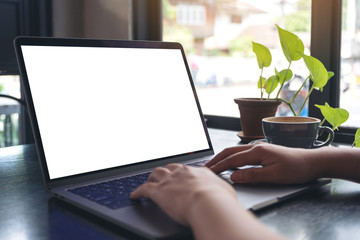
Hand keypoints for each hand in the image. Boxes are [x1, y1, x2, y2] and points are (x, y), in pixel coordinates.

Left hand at [131, 164, 236, 225]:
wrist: (208, 204)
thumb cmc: (220, 200)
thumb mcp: (225, 190)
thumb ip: (220, 188)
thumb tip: (223, 191)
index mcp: (197, 171)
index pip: (185, 169)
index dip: (181, 173)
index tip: (180, 176)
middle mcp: (181, 172)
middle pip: (169, 168)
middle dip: (165, 172)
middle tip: (162, 177)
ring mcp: (169, 180)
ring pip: (155, 174)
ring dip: (151, 178)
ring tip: (149, 183)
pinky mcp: (158, 191)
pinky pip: (144, 189)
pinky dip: (138, 192)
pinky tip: (134, 195)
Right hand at [205, 143, 320, 183]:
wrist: (311, 161)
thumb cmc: (295, 168)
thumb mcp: (274, 175)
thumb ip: (252, 175)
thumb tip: (233, 177)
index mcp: (257, 151)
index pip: (232, 159)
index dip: (219, 166)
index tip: (208, 172)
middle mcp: (255, 146)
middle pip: (230, 151)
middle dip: (216, 159)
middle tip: (205, 168)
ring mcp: (258, 148)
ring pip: (234, 151)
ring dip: (222, 157)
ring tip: (213, 165)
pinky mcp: (261, 151)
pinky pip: (241, 153)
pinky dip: (230, 157)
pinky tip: (229, 163)